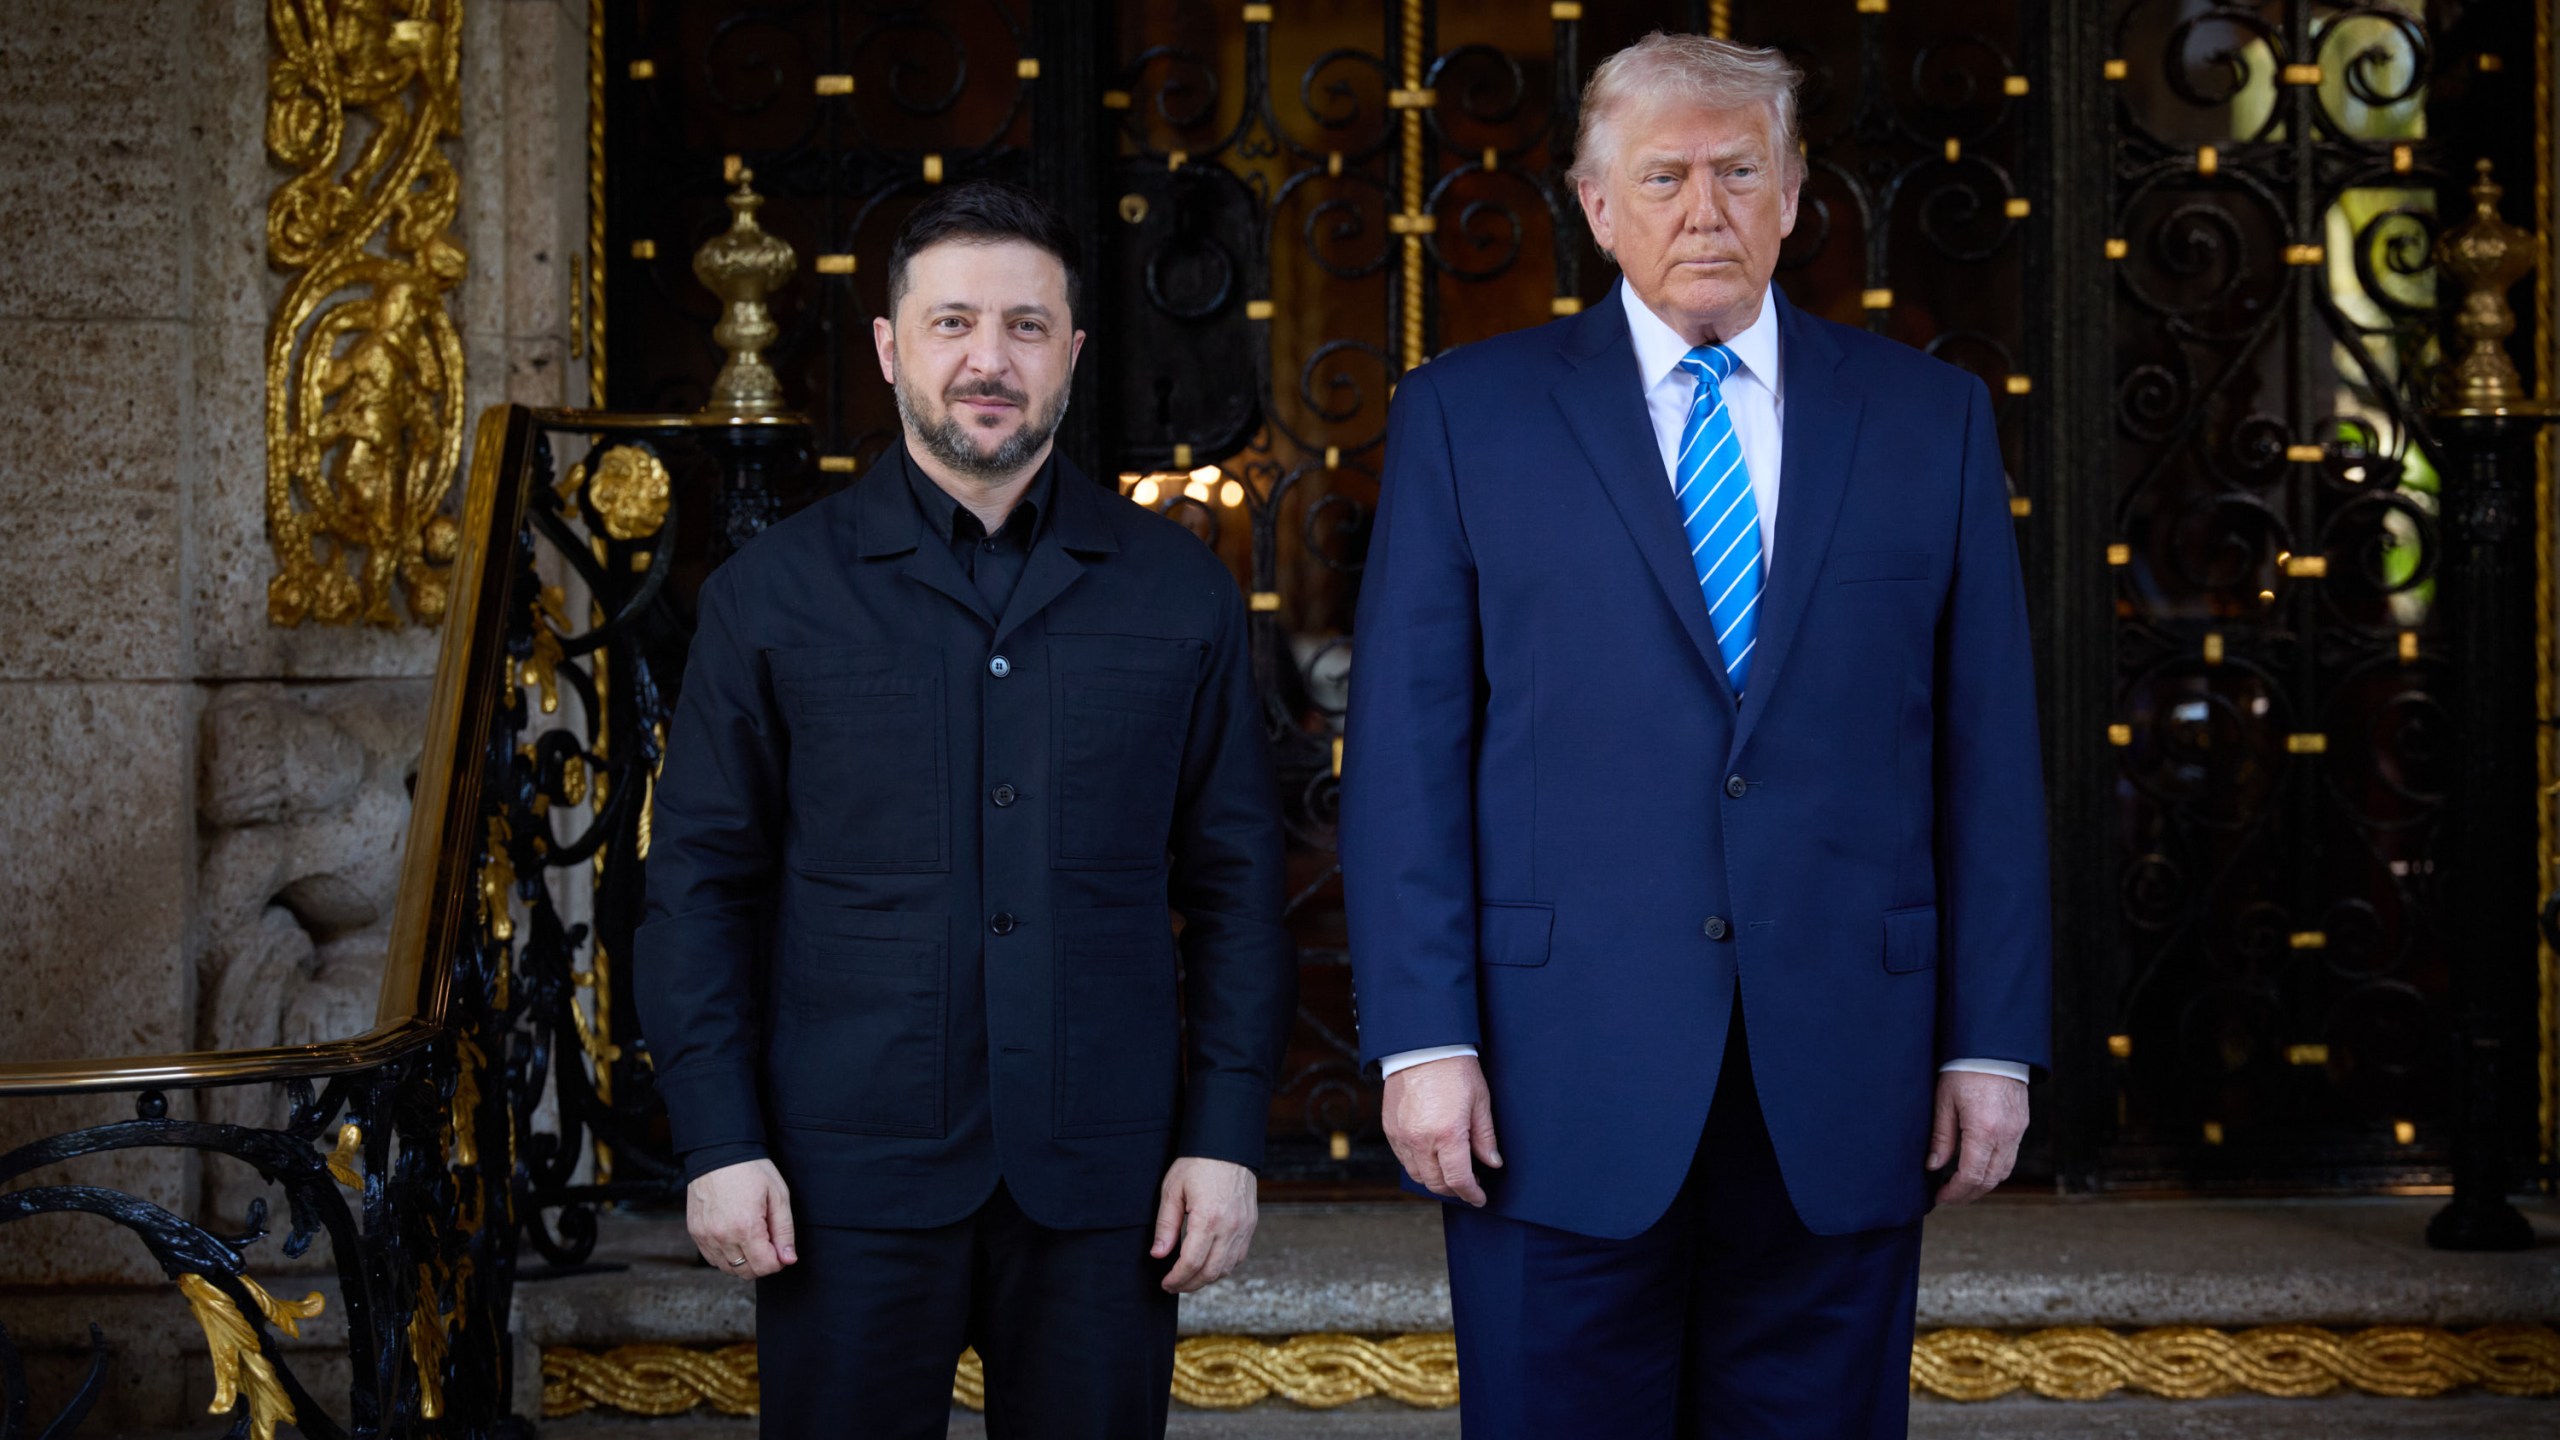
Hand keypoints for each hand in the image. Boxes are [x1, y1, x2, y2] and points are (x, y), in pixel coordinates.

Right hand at [687, 1158, 797, 1278]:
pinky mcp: (696, 1233)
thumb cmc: (751, 1170)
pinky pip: (712, 1258)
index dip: (778, 1261)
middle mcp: (722, 1236)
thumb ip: (784, 1231)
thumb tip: (788, 1259)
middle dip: (761, 1263)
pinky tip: (734, 1238)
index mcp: (746, 1227)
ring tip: (750, 1237)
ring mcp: (705, 1236)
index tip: (780, 1247)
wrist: (718, 1153)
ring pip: (728, 1268)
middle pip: (746, 1272)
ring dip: (743, 1261)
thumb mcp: (778, 1196)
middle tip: (767, 1241)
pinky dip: (725, 1255)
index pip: (765, 1267)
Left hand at [1152, 1157, 1257, 1293]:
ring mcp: (1244, 1227)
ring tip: (1188, 1278)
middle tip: (1173, 1285)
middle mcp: (1230, 1226)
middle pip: (1210, 1272)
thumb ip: (1166, 1225)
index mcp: (1208, 1218)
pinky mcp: (1250, 1225)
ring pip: (1226, 1268)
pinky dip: (1223, 1267)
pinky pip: (1238, 1257)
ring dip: (1206, 1279)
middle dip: (1190, 1284)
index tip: (1165, 1283)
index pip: (1192, 1262)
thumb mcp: (1172, 1190)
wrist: (1228, 1146)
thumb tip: (1158, 1254)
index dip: (1177, 1278)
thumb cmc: (1197, 1164)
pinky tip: (1208, 1265)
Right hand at [1382, 1055, 1501, 1205]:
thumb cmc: (1454, 1069)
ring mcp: (1402, 1136)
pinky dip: (1418, 1165)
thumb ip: (1485, 1137)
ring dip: (1435, 1179)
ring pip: (1417, 1175)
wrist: (1422, 1046)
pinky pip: (1403, 1159)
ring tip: (1450, 1170)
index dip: (1471, 1194)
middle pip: (1436, 1183)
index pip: (1459, 1180)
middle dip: (1454, 1190)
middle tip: (1468, 1184)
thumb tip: (1492, 1163)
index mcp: (1448, 1135)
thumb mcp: (1480, 1102)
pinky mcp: (1390, 1129)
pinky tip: (1431, 1156)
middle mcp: (1421, 1140)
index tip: (1479, 1198)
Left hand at [1928, 1071, 2028, 1205]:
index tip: (1941, 1197)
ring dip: (1983, 1184)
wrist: (1994, 1048)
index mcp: (1984, 1130)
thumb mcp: (1944, 1101)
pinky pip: (2010, 1157)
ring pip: (2004, 1172)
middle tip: (1949, 1197)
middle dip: (1969, 1194)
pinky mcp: (2021, 1125)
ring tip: (1961, 1186)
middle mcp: (2006, 1135)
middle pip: (1990, 1179)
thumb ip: (1941, 1137)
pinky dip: (1995, 1169)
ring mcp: (2017, 1131)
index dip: (1956, 1192)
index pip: (1972, 1175)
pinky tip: (1978, 1167)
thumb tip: (1934, 1166)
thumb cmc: (1964, 1069)